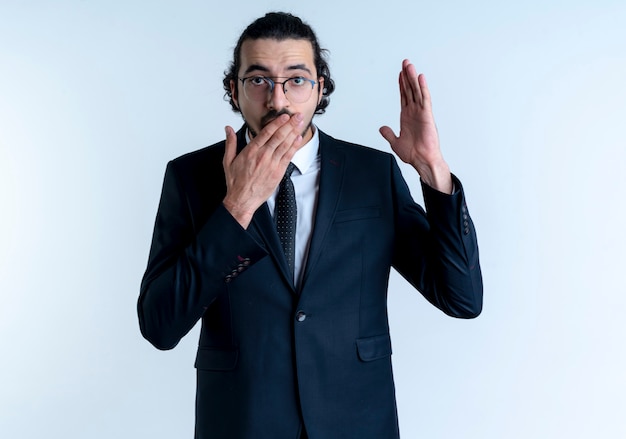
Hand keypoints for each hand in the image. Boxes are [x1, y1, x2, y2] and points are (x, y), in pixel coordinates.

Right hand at [222, 113, 304, 227]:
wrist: (242, 200)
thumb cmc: (236, 182)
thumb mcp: (228, 161)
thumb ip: (230, 143)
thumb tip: (228, 129)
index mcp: (251, 151)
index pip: (266, 132)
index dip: (277, 122)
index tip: (284, 116)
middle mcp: (262, 156)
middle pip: (279, 136)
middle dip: (290, 124)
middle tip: (298, 115)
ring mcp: (271, 164)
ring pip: (285, 144)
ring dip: (294, 132)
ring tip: (300, 123)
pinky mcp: (278, 173)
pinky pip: (288, 156)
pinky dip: (294, 147)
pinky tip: (298, 139)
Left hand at [380, 59, 451, 192]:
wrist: (422, 160)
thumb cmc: (413, 154)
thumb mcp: (395, 142)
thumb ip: (389, 133)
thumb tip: (382, 128)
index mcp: (407, 117)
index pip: (404, 96)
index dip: (402, 84)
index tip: (400, 73)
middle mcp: (414, 112)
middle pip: (410, 90)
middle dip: (407, 76)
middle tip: (405, 62)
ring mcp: (421, 113)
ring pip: (417, 91)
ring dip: (413, 78)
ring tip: (409, 65)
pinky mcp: (427, 116)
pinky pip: (425, 99)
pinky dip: (423, 88)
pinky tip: (420, 77)